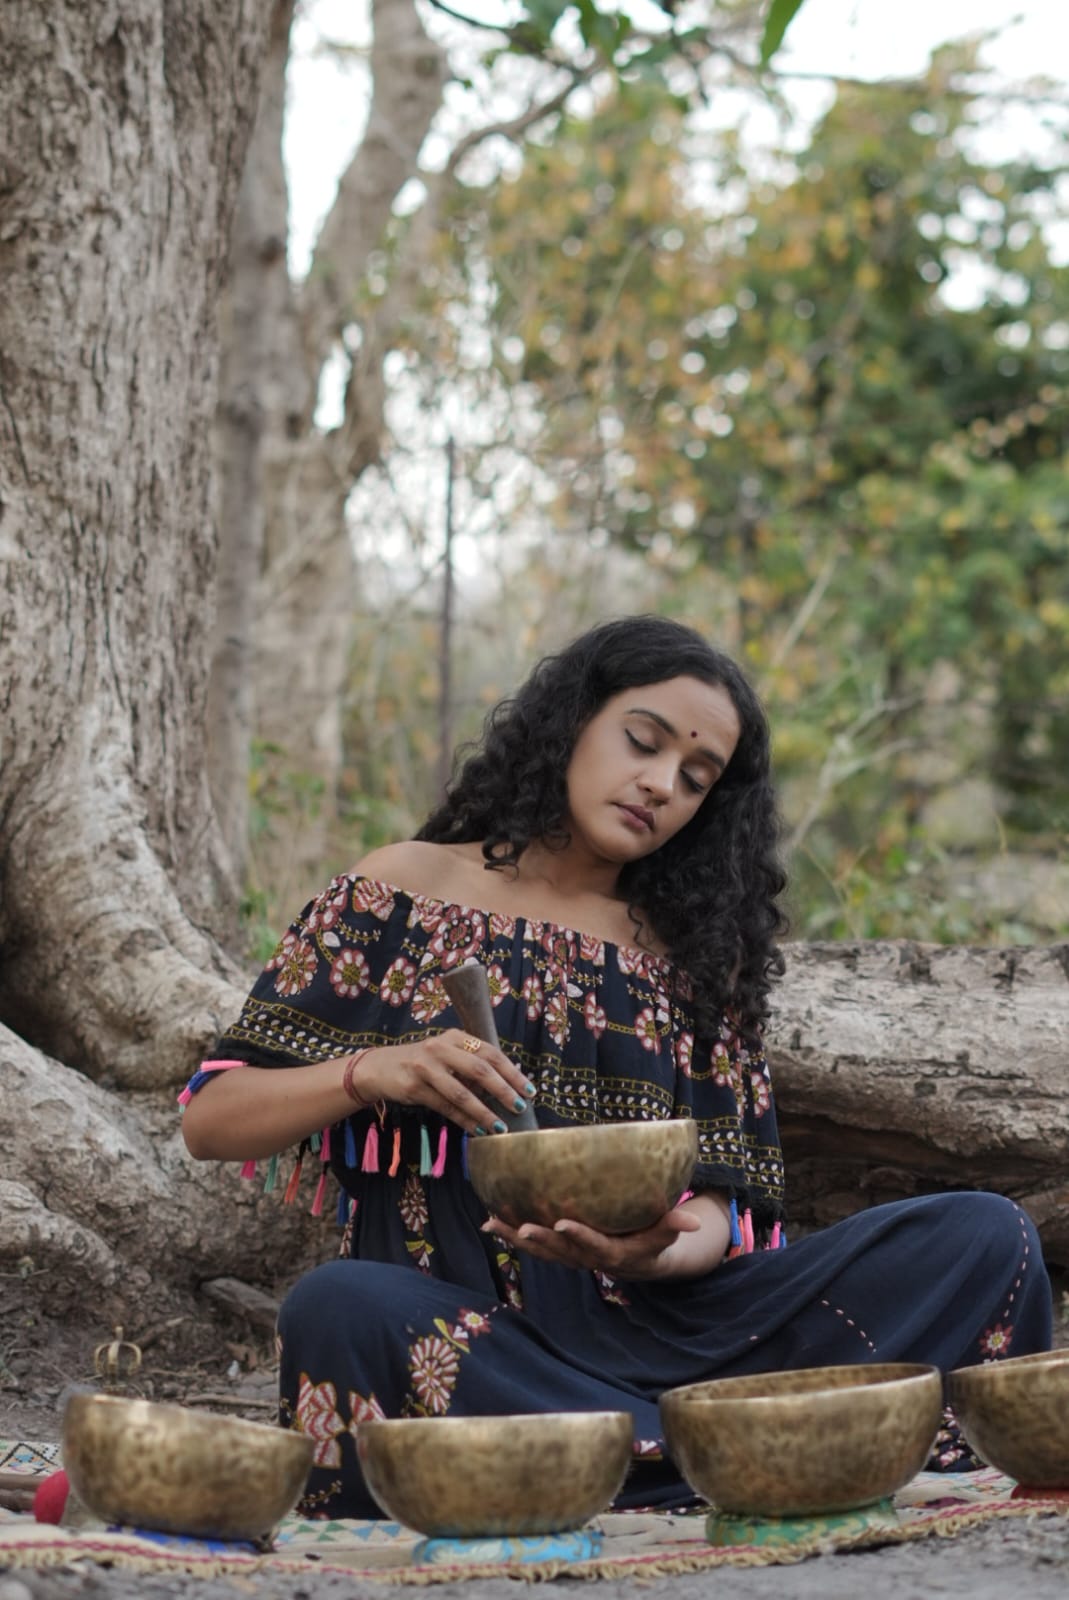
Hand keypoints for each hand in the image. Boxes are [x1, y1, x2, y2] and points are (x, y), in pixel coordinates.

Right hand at [353, 1030, 534, 1135]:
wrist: (379, 1068)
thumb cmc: (423, 1062)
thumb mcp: (447, 1055)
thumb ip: (472, 1065)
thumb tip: (508, 1086)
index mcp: (455, 1037)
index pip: (490, 1053)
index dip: (512, 1072)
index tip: (529, 1090)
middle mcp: (441, 1048)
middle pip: (479, 1070)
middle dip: (503, 1091)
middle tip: (520, 1108)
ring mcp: (425, 1067)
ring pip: (461, 1093)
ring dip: (483, 1112)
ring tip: (500, 1127)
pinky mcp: (413, 1087)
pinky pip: (445, 1107)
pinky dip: (463, 1120)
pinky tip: (477, 1130)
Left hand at [481, 1205, 702, 1280]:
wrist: (637, 1259)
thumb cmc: (652, 1239)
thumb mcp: (665, 1234)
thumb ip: (674, 1224)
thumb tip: (694, 1220)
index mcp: (612, 1252)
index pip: (594, 1246)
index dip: (579, 1236)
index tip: (563, 1223)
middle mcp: (586, 1258)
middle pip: (560, 1252)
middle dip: (540, 1239)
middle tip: (520, 1226)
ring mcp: (569, 1256)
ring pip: (540, 1250)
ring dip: (515, 1237)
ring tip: (491, 1222)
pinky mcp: (557, 1249)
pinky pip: (532, 1245)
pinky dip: (510, 1235)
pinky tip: (489, 1222)